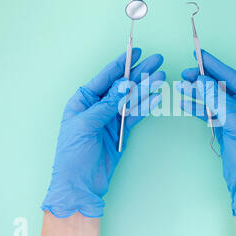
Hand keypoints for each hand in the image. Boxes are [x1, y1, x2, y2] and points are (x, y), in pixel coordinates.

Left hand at [42, 48, 164, 217]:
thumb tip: (125, 85)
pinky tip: (157, 96)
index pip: (105, 77)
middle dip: (139, 73)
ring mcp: (111, 119)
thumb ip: (107, 104)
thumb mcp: (86, 124)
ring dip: (146, 88)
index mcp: (83, 100)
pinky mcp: (121, 132)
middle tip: (157, 61)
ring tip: (161, 76)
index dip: (121, 63)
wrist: (80, 184)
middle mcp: (98, 107)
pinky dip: (146, 106)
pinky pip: (135, 115)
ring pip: (132, 99)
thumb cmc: (73, 154)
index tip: (136, 52)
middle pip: (122, 85)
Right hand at [178, 50, 235, 215]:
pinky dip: (199, 108)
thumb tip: (201, 80)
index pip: (233, 77)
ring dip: (198, 93)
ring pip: (214, 99)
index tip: (199, 54)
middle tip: (185, 72)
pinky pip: (211, 113)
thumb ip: (217, 98)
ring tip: (181, 85)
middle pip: (222, 87)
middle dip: (203, 80)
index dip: (215, 65)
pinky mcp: (228, 128)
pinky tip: (186, 102)